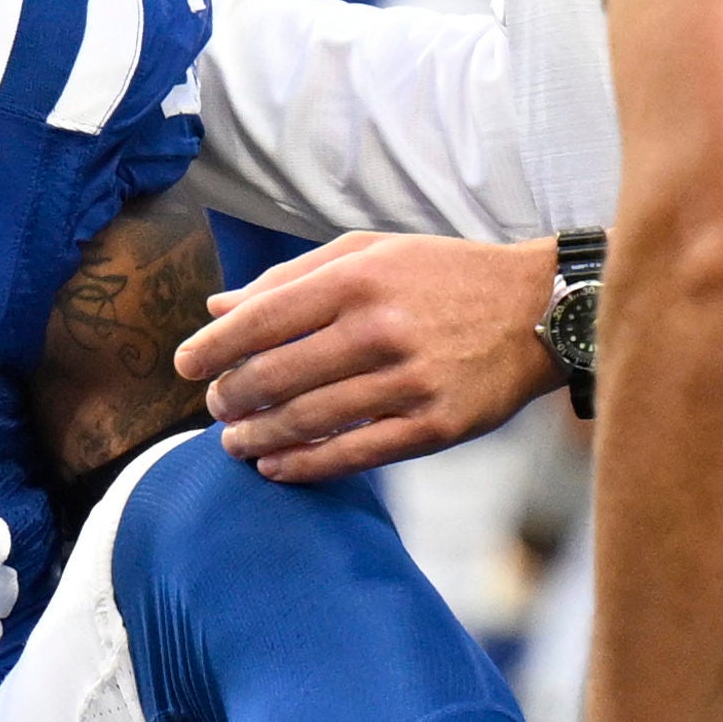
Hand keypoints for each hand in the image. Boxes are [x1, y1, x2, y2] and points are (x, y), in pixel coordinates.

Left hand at [170, 235, 560, 479]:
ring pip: (306, 420)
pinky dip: (303, 466)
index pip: (261, 319)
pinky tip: (275, 467)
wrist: (538, 310)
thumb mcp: (370, 254)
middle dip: (229, 396)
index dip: (211, 347)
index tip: (184, 365)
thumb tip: (217, 307)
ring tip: (232, 441)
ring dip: (255, 436)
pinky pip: (352, 455)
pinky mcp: (433, 426)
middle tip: (214, 406)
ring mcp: (408, 382)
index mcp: (358, 280)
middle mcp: (380, 329)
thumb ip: (291, 277)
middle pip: (275, 375)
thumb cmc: (444, 277)